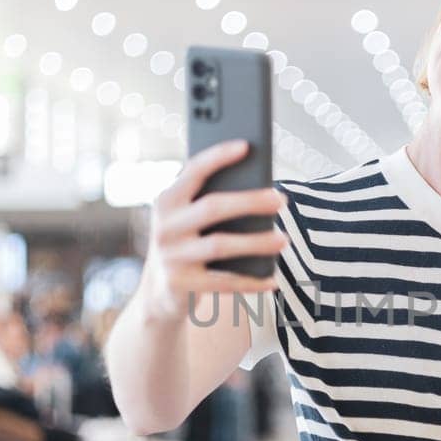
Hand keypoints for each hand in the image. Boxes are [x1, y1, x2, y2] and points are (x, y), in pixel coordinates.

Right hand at [139, 141, 286, 321]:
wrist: (156, 294)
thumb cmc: (185, 244)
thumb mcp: (188, 220)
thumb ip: (210, 201)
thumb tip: (261, 191)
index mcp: (166, 201)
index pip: (193, 171)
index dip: (218, 157)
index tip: (246, 146)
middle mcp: (164, 226)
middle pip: (212, 207)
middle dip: (250, 201)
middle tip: (281, 200)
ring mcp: (171, 256)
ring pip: (221, 245)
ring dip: (257, 242)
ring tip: (284, 240)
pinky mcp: (181, 285)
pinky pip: (224, 282)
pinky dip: (251, 281)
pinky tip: (273, 278)